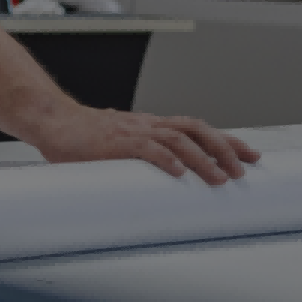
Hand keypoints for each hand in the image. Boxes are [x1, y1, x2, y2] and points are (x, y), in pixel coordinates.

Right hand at [29, 105, 260, 185]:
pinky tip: (179, 172)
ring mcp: (133, 132)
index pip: (197, 128)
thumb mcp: (120, 145)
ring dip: (203, 159)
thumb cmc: (82, 136)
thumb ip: (142, 157)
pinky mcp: (115, 143)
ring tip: (220, 178)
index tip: (248, 155)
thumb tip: (164, 181)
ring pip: (179, 138)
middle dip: (225, 148)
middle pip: (196, 129)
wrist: (52, 120)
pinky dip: (166, 159)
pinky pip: (146, 149)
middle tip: (244, 168)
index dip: (226, 141)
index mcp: (150, 126)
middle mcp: (147, 125)